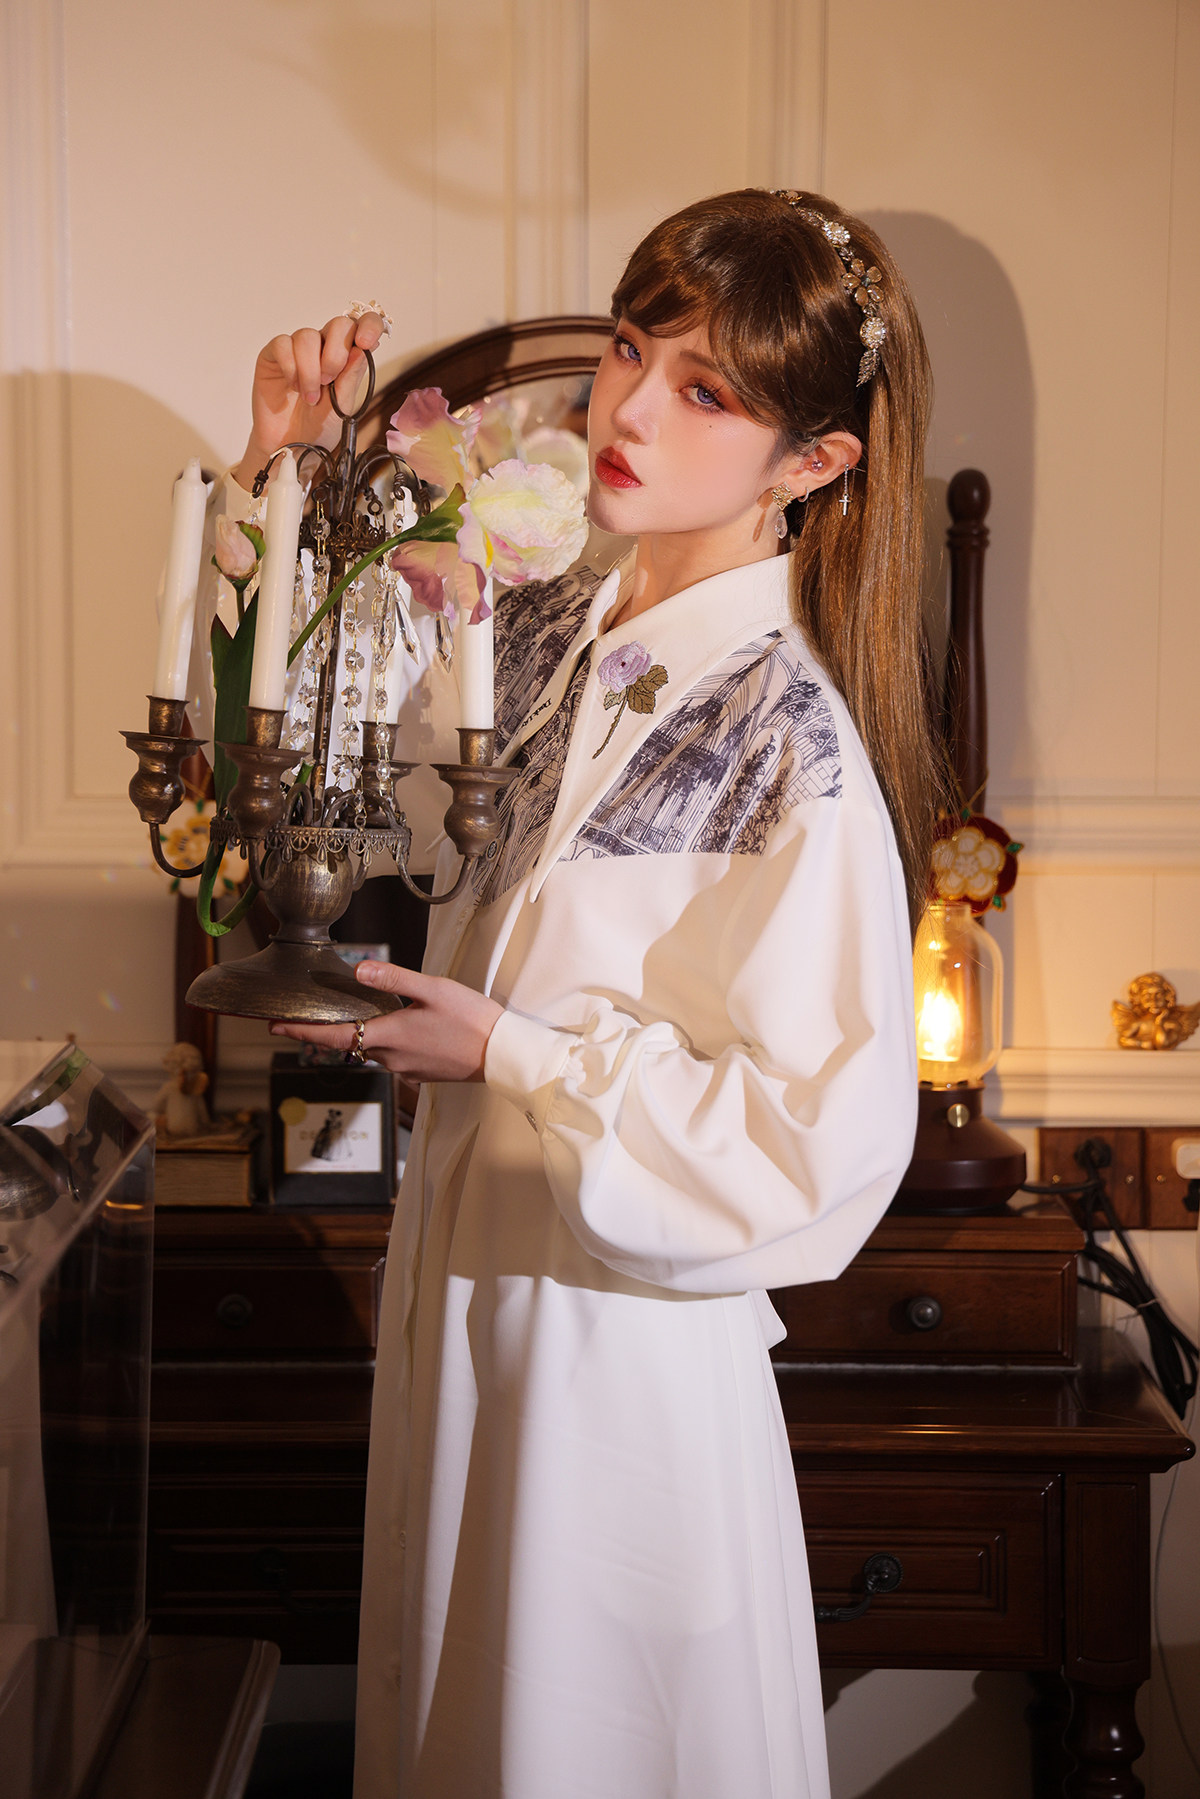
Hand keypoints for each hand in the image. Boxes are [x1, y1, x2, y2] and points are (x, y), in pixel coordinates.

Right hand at [233, 311, 388, 490]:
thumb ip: (352, 376)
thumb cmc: (319, 426)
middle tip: (328, 382)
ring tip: (310, 396)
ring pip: (307, 336)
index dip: (368, 326)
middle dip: (335, 355)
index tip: (366, 342)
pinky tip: (292, 385)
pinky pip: (282, 344)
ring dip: (310, 370)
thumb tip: (364, 348)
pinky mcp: (273, 355)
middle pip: (337, 325)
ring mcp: (297, 349)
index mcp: (346, 356)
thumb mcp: (343, 405)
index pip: (362, 326)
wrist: (292, 446)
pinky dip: (290, 367)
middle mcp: (323, 347)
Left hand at [268, 961, 502, 1083]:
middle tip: (310, 1015)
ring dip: (362, 1035)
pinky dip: (386, 1042)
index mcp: (389, 1035)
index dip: (301, 1031)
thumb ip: (395, 979)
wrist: (503, 1055)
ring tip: (361, 1015)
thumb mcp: (434, 989)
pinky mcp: (420, 1073)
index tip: (273, 1026)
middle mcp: (391, 1058)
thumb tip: (360, 969)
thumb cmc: (472, 1019)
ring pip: (372, 1050)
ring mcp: (406, 1069)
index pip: (333, 1036)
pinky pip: (393, 1057)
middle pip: (351, 1043)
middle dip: (331, 1030)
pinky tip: (402, 1028)